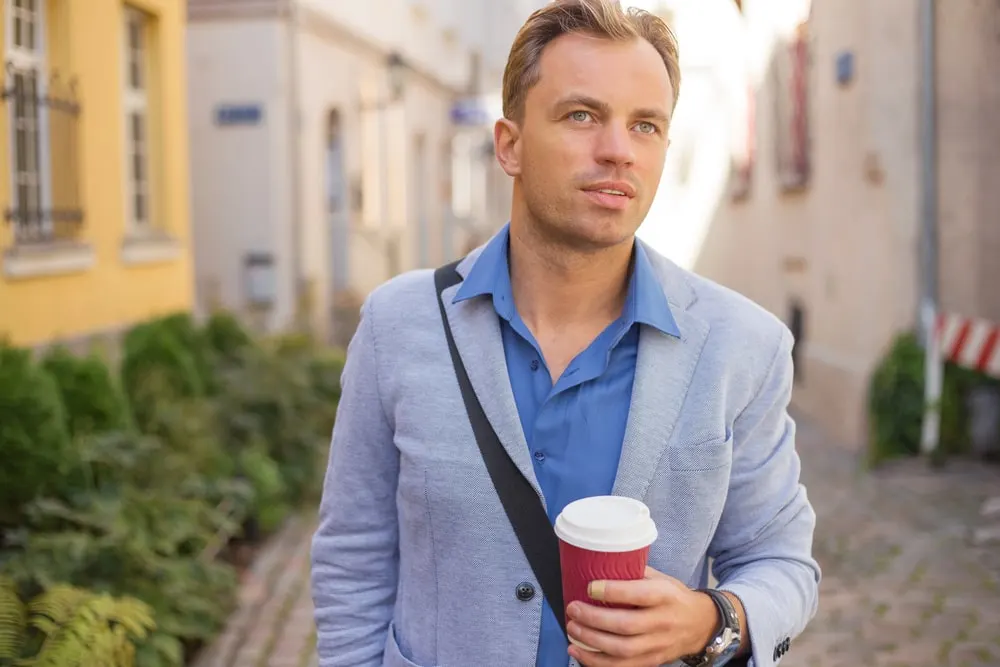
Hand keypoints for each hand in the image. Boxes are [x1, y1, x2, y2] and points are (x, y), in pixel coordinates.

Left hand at [565, 567, 718, 666]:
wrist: (701, 624)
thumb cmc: (675, 597)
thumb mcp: (661, 578)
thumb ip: (634, 573)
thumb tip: (601, 564)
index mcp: (665, 596)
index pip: (637, 595)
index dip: (611, 592)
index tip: (589, 587)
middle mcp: (662, 622)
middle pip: (625, 626)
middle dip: (594, 619)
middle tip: (574, 609)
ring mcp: (657, 645)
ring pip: (622, 650)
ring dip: (591, 642)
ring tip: (573, 630)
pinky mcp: (651, 661)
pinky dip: (597, 662)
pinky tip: (579, 652)